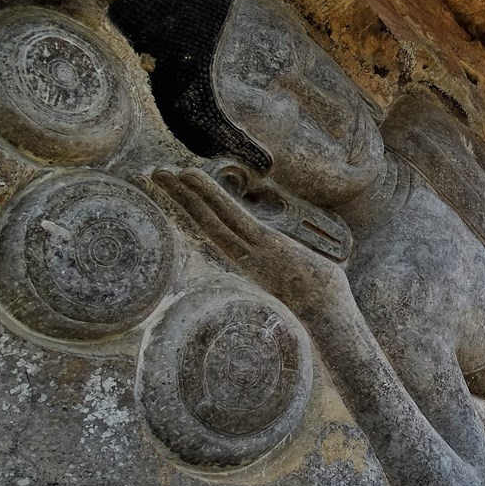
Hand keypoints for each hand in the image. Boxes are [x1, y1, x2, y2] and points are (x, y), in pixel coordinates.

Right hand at [150, 167, 342, 298]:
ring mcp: (250, 250)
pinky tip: (191, 179)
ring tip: (162, 172)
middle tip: (154, 176)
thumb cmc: (324, 296)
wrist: (330, 312)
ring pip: (211, 217)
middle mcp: (244, 255)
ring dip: (185, 193)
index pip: (219, 231)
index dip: (197, 212)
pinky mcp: (262, 245)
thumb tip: (304, 257)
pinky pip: (230, 217)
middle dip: (180, 198)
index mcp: (252, 259)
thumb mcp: (303, 271)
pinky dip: (209, 196)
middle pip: (206, 222)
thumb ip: (294, 261)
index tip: (178, 195)